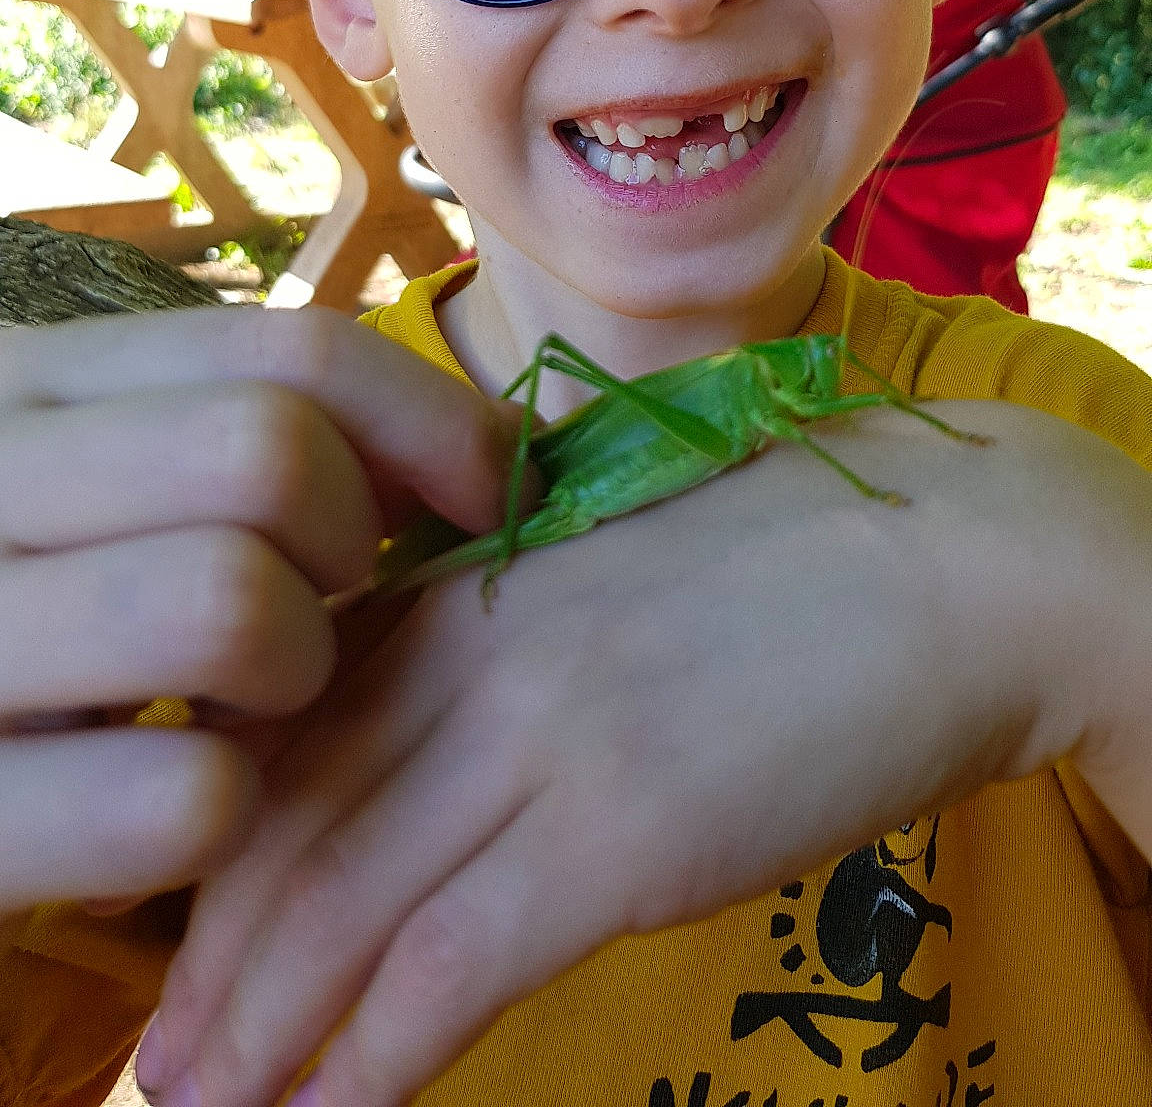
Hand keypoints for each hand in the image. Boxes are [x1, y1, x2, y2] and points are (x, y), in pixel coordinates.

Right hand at [0, 305, 516, 912]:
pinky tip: (179, 807)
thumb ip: (221, 438)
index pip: (281, 352)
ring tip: (242, 704)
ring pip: (230, 599)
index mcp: (14, 385)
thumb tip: (470, 448)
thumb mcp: (80, 489)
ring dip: (291, 672)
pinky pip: (185, 796)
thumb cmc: (5, 615)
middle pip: (265, 455)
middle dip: (349, 546)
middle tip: (320, 612)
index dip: (428, 420)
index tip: (488, 493)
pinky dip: (227, 808)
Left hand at [137, 400, 1149, 1106]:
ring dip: (265, 1027)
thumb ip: (511, 646)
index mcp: (470, 580)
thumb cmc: (806, 569)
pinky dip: (376, 1056)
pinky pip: (454, 962)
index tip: (190, 938)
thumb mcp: (617, 579)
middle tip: (162, 1060)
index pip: (298, 728)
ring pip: (346, 899)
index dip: (225, 846)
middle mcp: (477, 647)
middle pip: (294, 821)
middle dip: (216, 958)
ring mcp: (542, 732)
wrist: (959, 564)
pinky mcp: (620, 826)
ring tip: (205, 1104)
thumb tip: (442, 763)